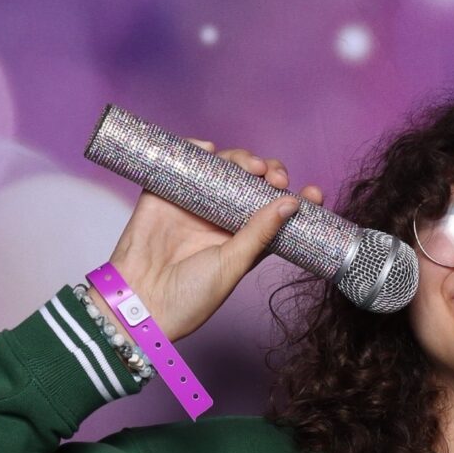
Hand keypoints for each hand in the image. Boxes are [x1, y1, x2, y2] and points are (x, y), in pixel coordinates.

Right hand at [103, 142, 323, 341]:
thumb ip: (259, 233)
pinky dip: (196, 149)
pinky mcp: (164, 192)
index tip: (314, 194)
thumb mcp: (232, 266)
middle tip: (277, 178)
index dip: (295, 199)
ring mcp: (193, 203)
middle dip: (270, 174)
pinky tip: (211, 149)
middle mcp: (219, 218)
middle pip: (250, 183)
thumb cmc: (188, 297)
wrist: (139, 303)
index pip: (273, 211)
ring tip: (253, 166)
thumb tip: (291, 203)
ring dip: (241, 159)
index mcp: (242, 240)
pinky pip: (182, 162)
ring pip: (222, 168)